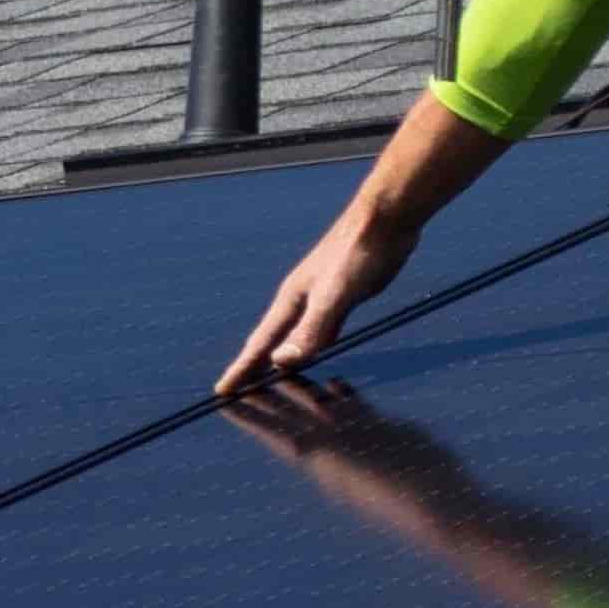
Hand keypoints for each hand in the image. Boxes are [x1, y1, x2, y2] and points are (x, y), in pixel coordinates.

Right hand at [223, 202, 417, 389]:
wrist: (386, 217)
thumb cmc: (359, 250)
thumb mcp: (336, 294)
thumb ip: (312, 328)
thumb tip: (281, 361)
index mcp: (293, 300)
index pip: (260, 343)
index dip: (241, 368)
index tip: (222, 390)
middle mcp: (301, 299)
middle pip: (270, 340)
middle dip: (252, 365)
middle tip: (235, 388)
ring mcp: (322, 296)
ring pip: (294, 335)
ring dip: (281, 357)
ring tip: (269, 375)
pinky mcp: (343, 294)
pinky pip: (320, 329)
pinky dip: (311, 345)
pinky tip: (318, 348)